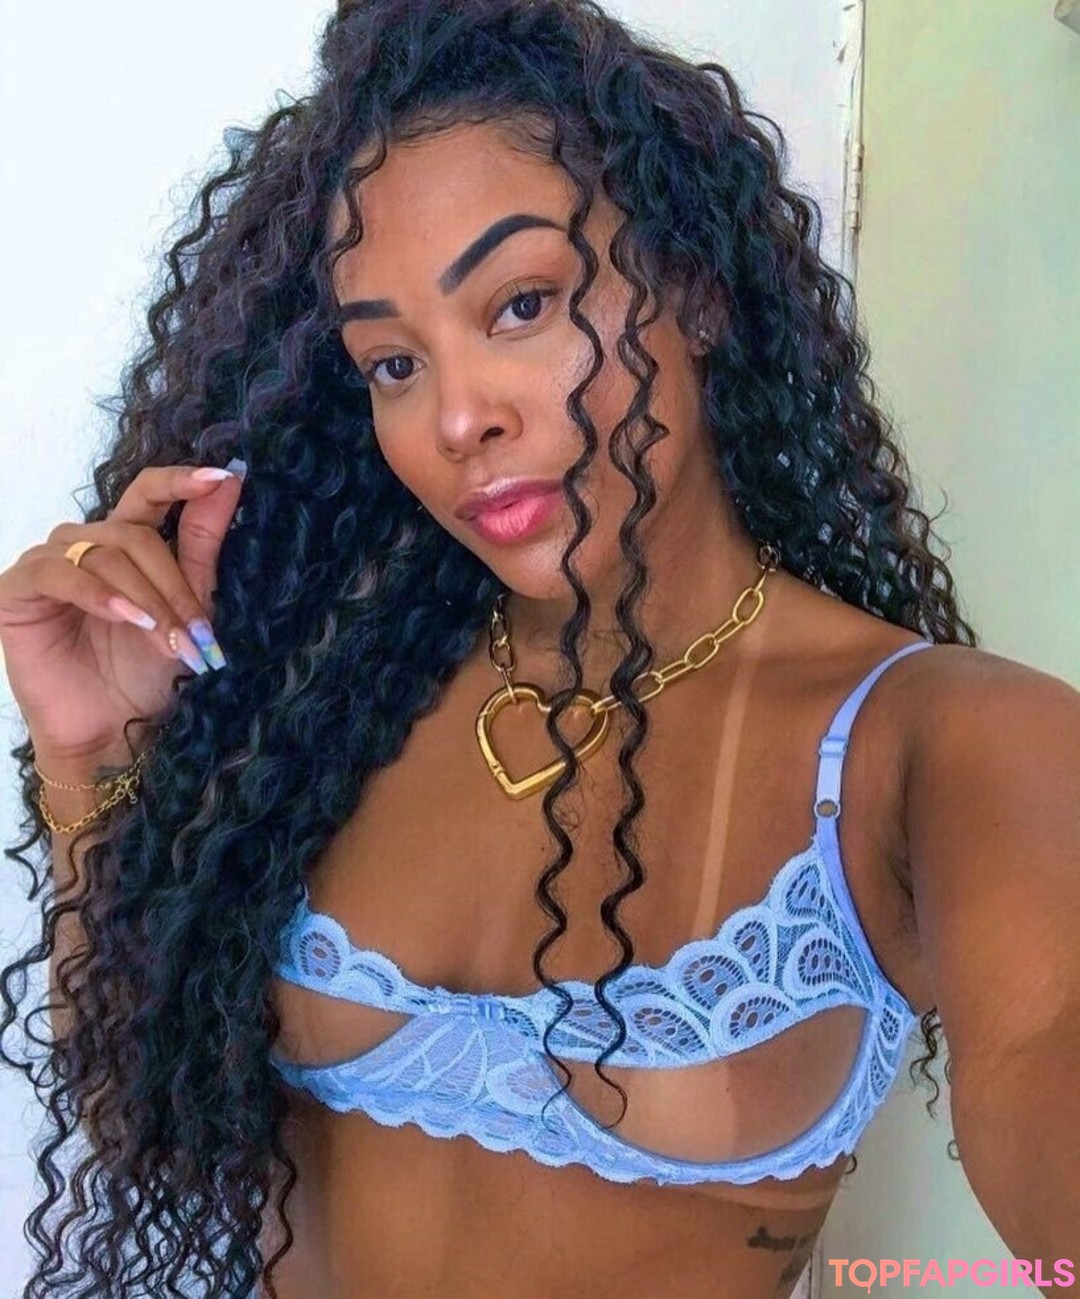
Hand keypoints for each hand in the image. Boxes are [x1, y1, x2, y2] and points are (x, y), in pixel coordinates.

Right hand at [0, 462, 245, 760]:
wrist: (112, 731)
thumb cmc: (148, 674)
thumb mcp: (188, 607)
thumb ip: (202, 543)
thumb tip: (230, 478)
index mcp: (126, 541)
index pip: (148, 490)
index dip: (182, 480)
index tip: (223, 477)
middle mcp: (85, 544)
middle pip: (136, 535)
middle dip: (174, 585)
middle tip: (200, 633)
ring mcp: (49, 564)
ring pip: (105, 555)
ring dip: (148, 599)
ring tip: (171, 642)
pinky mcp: (18, 590)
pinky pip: (59, 574)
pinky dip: (100, 596)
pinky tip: (128, 619)